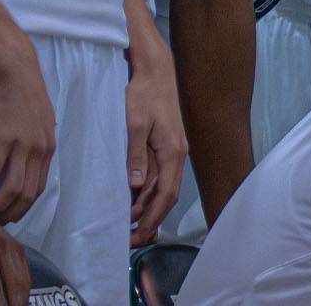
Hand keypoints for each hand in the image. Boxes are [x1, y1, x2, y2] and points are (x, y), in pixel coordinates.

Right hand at [0, 51, 55, 223]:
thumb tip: (32, 156)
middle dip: (9, 213)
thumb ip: (38, 140)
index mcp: (48, 148)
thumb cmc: (26, 92)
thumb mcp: (42, 119)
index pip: (38, 188)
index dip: (23, 207)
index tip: (9, 216)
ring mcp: (23, 145)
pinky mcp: (4, 138)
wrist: (16, 69)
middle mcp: (39, 150)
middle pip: (26, 194)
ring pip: (11, 188)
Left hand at [125, 43, 187, 244]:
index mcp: (171, 151)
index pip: (165, 194)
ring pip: (165, 187)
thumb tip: (135, 187)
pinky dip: (151, 193)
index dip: (152, 217)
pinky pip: (162, 176)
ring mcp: (174, 150)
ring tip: (133, 225)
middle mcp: (177, 154)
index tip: (137, 234)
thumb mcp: (135, 123)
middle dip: (152, 219)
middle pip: (168, 196)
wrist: (156, 70)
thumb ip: (136, 156)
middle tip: (133, 239)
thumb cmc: (144, 94)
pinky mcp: (168, 145)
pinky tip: (139, 200)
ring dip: (151, 208)